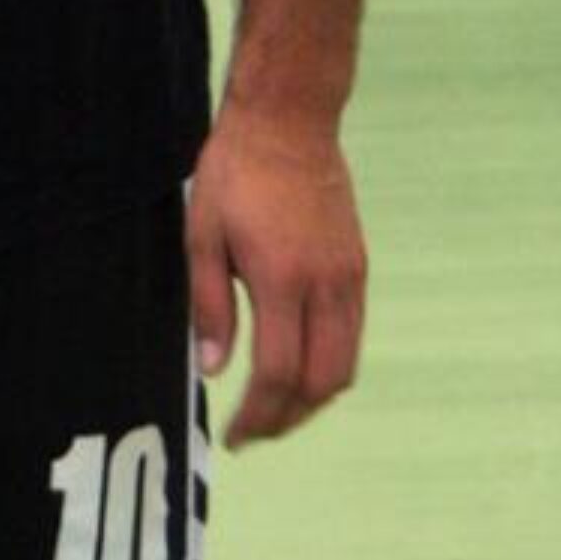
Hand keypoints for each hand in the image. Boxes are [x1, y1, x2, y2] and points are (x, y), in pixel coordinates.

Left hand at [188, 102, 367, 449]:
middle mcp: (325, 286)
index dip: (258, 416)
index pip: (277, 373)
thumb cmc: (234, 173)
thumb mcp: (201, 235)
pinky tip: (298, 364)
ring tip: (274, 408)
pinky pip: (352, 334)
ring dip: (312, 397)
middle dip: (288, 418)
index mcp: (281, 280)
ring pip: (345, 365)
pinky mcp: (359, 266)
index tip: (235, 438)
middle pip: (322, 382)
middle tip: (254, 431)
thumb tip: (213, 370)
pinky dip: (328, 364)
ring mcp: (349, 277)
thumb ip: (208, 306)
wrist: (290, 121)